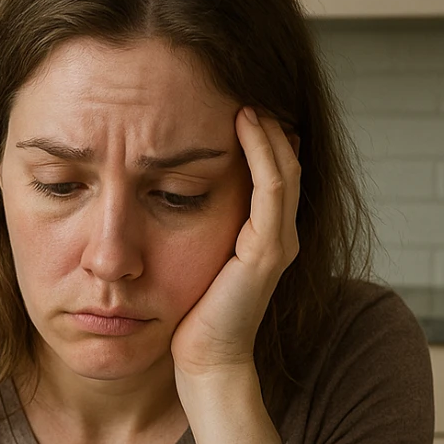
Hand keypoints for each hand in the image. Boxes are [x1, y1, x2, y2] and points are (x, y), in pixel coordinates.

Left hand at [170, 108, 300, 379]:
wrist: (204, 362)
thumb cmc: (190, 318)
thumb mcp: (190, 258)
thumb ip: (190, 224)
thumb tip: (160, 190)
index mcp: (262, 236)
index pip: (271, 170)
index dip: (259, 134)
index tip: (231, 97)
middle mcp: (278, 234)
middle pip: (284, 161)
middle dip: (267, 121)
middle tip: (244, 81)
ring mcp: (277, 241)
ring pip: (283, 167)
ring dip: (267, 126)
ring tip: (247, 91)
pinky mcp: (267, 250)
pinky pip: (272, 187)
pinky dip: (262, 150)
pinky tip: (245, 122)